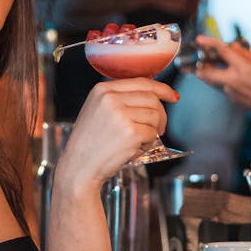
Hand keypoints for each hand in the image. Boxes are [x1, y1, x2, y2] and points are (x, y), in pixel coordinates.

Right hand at [59, 78, 178, 189]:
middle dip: (161, 115)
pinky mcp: (130, 133)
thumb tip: (153, 95)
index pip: (141, 82)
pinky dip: (147, 145)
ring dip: (154, 131)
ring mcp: (120, 115)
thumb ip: (119, 99)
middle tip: (159, 129)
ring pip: (155, 116)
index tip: (172, 96)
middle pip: (152, 98)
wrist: (78, 167)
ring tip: (139, 142)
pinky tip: (133, 150)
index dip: (161, 89)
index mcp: (102, 90)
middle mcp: (110, 98)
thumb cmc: (89, 144)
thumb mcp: (97, 111)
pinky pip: (153, 134)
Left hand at [194, 35, 250, 119]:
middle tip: (199, 60)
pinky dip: (222, 81)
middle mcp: (233, 80)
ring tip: (212, 67)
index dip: (209, 43)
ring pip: (211, 81)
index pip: (222, 52)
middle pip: (205, 72)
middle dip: (199, 65)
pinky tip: (232, 79)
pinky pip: (222, 88)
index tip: (199, 39)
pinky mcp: (231, 99)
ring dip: (209, 74)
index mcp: (243, 68)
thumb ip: (245, 55)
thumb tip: (233, 46)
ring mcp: (230, 92)